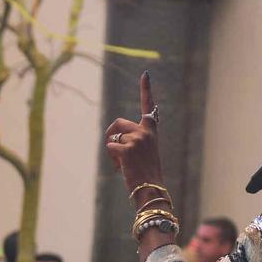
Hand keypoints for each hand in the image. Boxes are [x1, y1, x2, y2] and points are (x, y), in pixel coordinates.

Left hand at [104, 72, 163, 192]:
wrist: (150, 188)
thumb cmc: (145, 172)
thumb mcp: (143, 151)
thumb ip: (133, 139)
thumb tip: (113, 139)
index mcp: (151, 130)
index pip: (148, 106)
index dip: (146, 89)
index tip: (145, 74)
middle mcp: (146, 131)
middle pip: (118, 123)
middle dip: (111, 135)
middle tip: (114, 151)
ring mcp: (138, 139)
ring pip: (113, 137)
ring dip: (112, 151)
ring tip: (122, 164)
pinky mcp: (128, 148)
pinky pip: (110, 148)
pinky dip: (112, 160)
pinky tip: (122, 168)